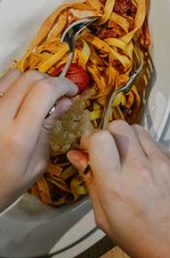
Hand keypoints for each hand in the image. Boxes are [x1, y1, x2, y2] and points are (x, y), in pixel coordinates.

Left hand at [0, 68, 75, 210]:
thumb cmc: (8, 183)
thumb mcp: (37, 163)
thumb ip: (48, 128)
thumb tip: (65, 100)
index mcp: (18, 136)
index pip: (44, 90)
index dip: (64, 85)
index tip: (72, 92)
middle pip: (31, 77)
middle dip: (51, 82)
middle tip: (57, 96)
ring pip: (14, 74)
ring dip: (31, 81)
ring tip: (36, 98)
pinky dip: (13, 85)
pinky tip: (17, 101)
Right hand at [68, 122, 169, 257]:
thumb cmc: (144, 240)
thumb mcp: (106, 218)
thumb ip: (91, 183)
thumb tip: (77, 157)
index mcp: (116, 185)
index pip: (100, 138)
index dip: (90, 140)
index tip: (87, 149)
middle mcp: (140, 168)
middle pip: (119, 125)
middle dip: (108, 134)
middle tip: (105, 151)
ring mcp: (162, 162)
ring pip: (138, 129)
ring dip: (127, 138)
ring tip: (124, 159)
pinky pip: (155, 142)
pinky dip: (144, 148)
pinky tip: (143, 167)